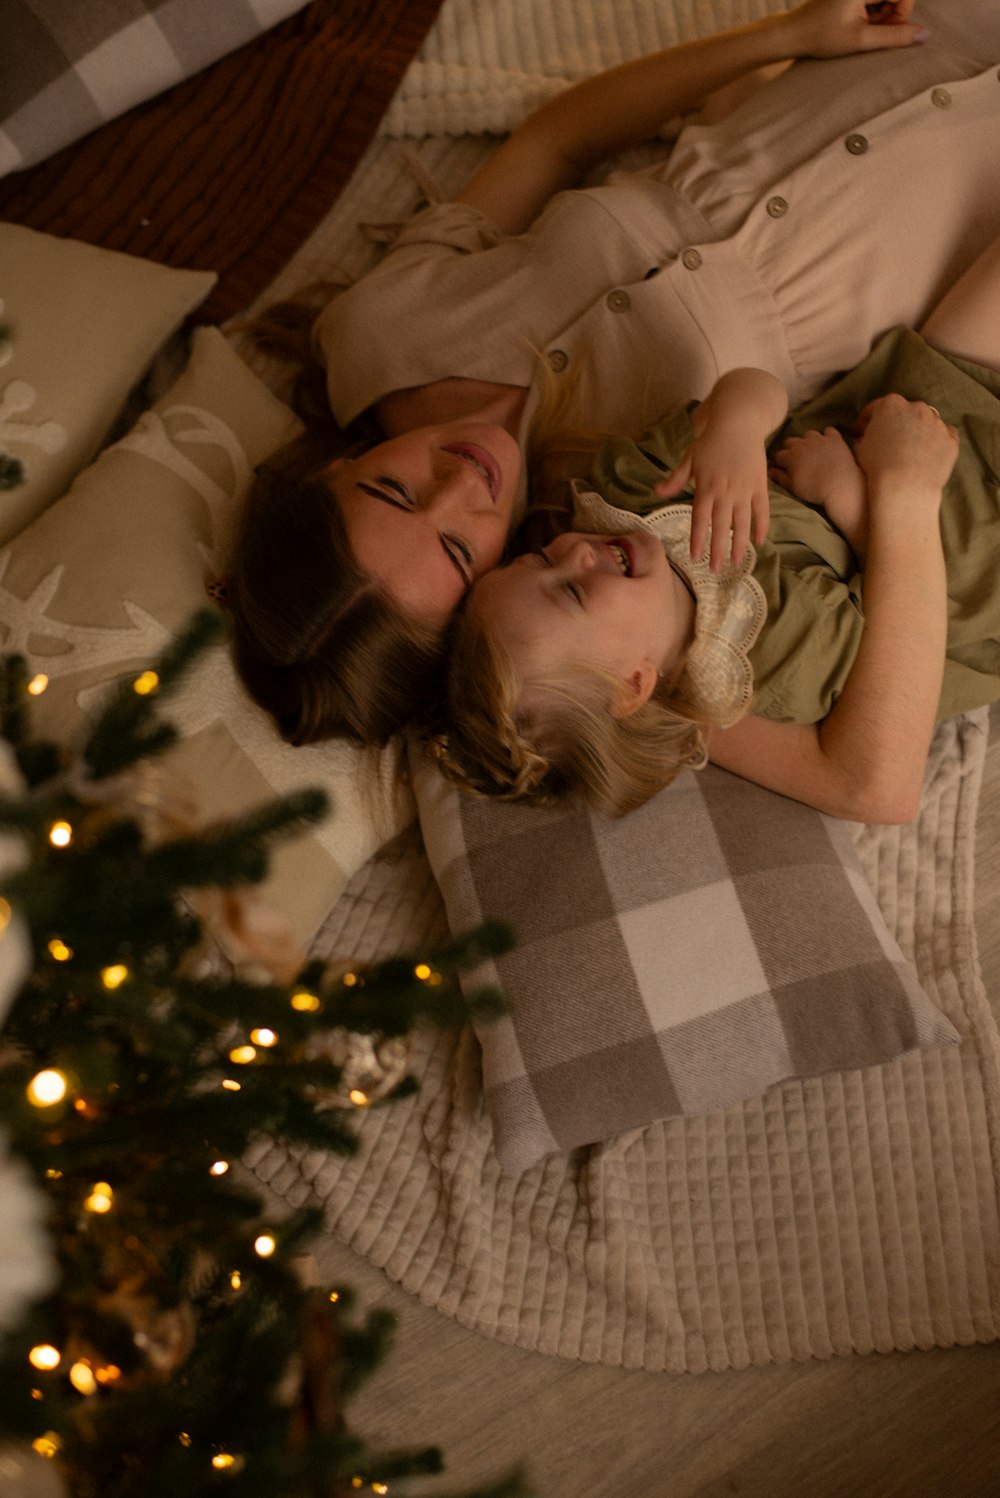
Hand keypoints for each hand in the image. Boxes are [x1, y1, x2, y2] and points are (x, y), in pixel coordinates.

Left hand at [656, 420, 769, 571]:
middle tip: (715, 570)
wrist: (739, 422)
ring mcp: (745, 489)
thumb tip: (657, 492)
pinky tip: (759, 542)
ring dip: (739, 544)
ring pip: (742, 522)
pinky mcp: (760, 485)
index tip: (696, 556)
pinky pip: (762, 510)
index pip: (700, 518)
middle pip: (721, 526)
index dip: (698, 538)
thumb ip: (676, 479)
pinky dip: (762, 526)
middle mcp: (725, 491)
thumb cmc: (711, 441)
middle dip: (717, 549)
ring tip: (736, 562)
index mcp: (706, 486)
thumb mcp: (690, 458)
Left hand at [783, 0, 928, 56]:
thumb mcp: (861, 39)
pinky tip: (856, 24)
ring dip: (880, 16)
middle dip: (889, 15)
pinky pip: (873, 0)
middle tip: (869, 32)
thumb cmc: (822, 36)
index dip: (902, 12)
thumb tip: (925, 35)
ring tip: (860, 29)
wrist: (793, 33)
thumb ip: (894, 36)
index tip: (888, 29)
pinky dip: (871, 14)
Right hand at [851, 393, 958, 498]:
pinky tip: (928, 454)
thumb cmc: (877, 466)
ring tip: (910, 451)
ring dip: (918, 431)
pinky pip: (945, 436)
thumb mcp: (859, 447)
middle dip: (895, 424)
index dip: (865, 422)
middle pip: (904, 412)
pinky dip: (937, 441)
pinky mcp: (951, 440)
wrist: (905, 487)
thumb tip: (865, 437)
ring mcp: (937, 423)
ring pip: (927, 421)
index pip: (874, 409)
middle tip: (887, 442)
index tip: (858, 433)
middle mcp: (917, 407)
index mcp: (891, 404)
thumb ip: (864, 436)